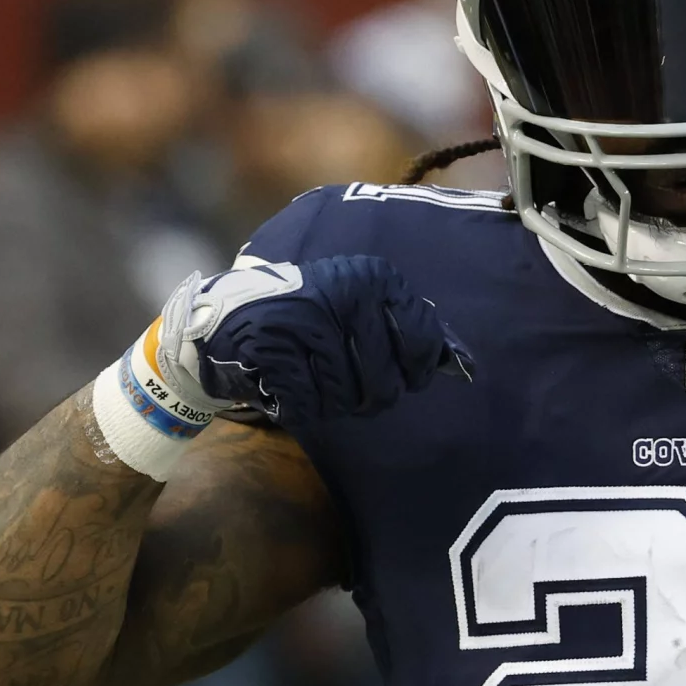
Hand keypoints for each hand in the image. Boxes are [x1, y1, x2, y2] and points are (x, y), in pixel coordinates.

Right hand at [155, 255, 473, 424]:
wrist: (223, 320)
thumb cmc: (306, 320)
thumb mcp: (363, 308)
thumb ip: (412, 332)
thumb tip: (462, 363)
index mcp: (374, 278)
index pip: (423, 347)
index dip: (412, 374)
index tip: (397, 372)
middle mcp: (345, 292)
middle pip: (384, 386)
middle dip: (364, 397)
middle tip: (339, 378)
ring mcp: (306, 320)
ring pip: (345, 400)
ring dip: (328, 402)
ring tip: (308, 374)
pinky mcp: (272, 349)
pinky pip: (308, 406)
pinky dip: (299, 406)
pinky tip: (285, 382)